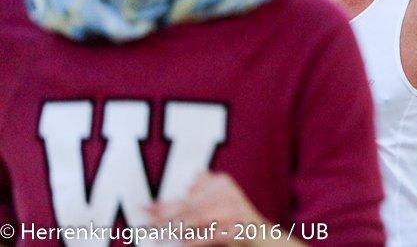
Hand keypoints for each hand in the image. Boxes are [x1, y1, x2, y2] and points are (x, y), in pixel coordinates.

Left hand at [147, 171, 266, 245]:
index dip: (165, 202)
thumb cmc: (238, 217)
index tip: (145, 208)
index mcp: (222, 184)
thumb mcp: (226, 195)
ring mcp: (234, 213)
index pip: (188, 195)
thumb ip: (209, 185)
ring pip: (198, 220)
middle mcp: (228, 195)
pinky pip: (213, 236)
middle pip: (190, 206)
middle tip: (145, 220)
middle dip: (165, 214)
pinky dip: (196, 240)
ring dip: (175, 227)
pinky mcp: (238, 230)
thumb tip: (190, 184)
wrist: (264, 237)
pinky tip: (181, 244)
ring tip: (156, 233)